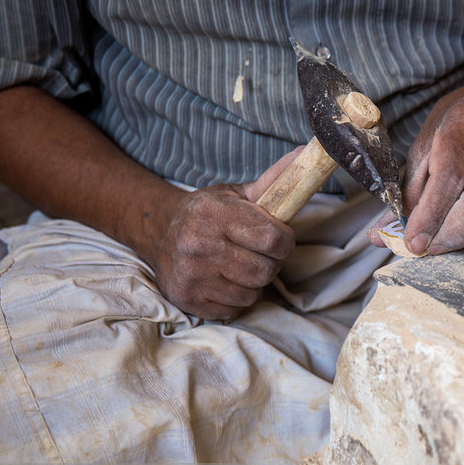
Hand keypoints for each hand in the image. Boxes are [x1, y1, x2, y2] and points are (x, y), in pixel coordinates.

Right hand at [148, 149, 300, 319]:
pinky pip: (233, 310)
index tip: (279, 238)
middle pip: (265, 271)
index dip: (285, 241)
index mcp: (214, 213)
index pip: (273, 238)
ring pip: (252, 293)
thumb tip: (306, 154)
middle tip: (259, 254)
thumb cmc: (206, 212)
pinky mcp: (187, 299)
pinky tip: (224, 281)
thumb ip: (273, 181)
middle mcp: (199, 245)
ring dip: (253, 283)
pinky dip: (235, 299)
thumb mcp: (235, 194)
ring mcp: (192, 275)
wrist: (157, 231)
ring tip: (240, 266)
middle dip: (270, 263)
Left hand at [370, 74, 463, 254]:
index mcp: (461, 125)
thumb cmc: (456, 126)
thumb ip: (407, 191)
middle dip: (450, 233)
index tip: (414, 241)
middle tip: (429, 248)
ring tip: (445, 245)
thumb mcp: (425, 147)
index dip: (430, 216)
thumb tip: (382, 234)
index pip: (449, 178)